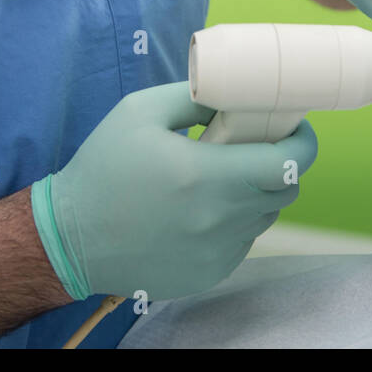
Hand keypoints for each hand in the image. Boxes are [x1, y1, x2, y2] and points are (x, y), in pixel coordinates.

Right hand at [31, 82, 316, 300]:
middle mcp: (217, 219)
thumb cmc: (103, 168)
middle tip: (256, 148)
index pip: (288, 163)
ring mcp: (215, 253)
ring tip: (222, 179)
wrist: (70, 238)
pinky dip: (234, 224)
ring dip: (256, 195)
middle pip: (285, 191)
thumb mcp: (141, 110)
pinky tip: (201, 211)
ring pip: (264, 218)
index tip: (295, 129)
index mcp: (205, 175)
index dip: (302, 143)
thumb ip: (196, 97)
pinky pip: (242, 243)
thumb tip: (237, 98)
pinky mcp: (208, 274)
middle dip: (279, 165)